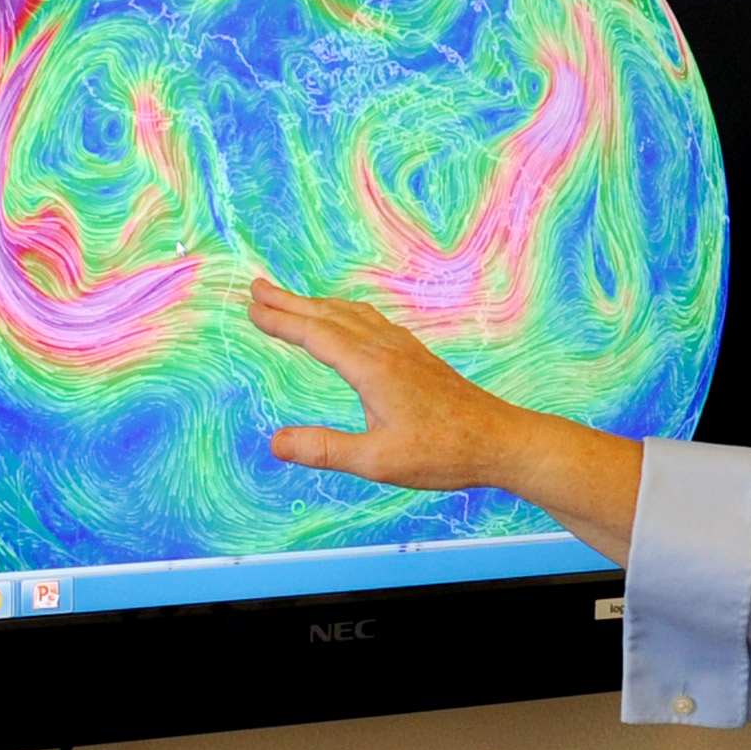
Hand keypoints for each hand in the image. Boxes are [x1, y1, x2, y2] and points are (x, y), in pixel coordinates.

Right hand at [247, 279, 538, 489]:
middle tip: (257, 288)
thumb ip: (325, 450)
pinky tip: (348, 320)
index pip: (316, 335)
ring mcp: (404, 349)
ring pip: (351, 315)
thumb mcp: (378, 462)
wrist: (499, 440)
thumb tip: (275, 443)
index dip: (281, 320)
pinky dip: (345, 313)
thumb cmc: (443, 453)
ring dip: (316, 304)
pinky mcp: (417, 357)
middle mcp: (386, 349)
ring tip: (291, 300)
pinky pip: (371, 321)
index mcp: (372, 368)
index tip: (251, 308)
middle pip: (329, 315)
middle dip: (290, 301)